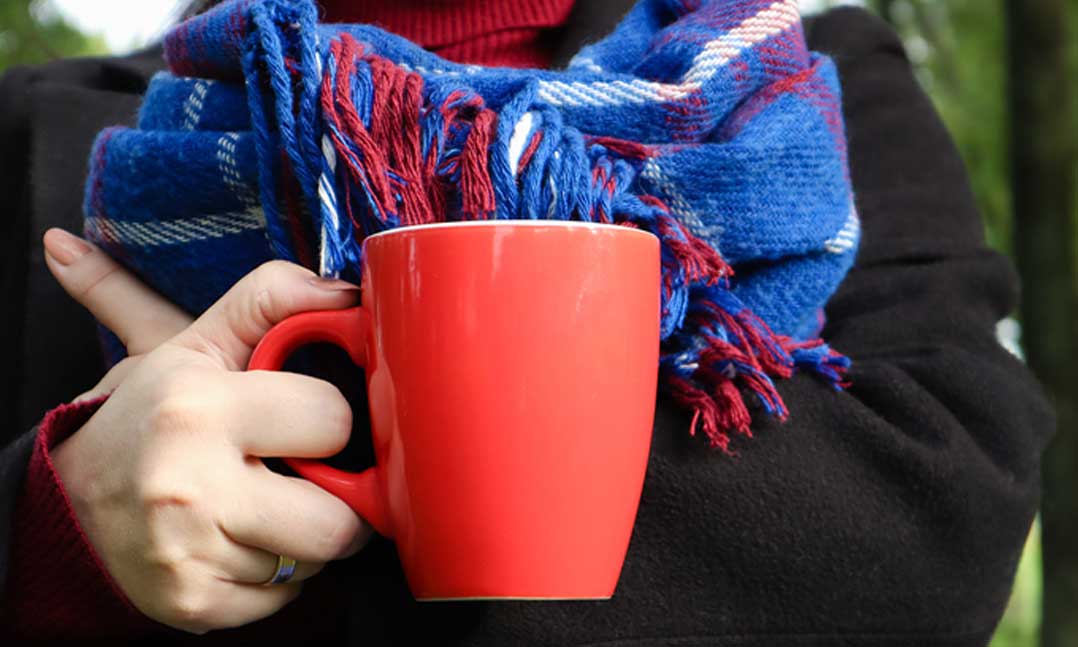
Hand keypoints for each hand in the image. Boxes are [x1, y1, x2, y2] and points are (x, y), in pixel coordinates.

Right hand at [43, 228, 372, 633]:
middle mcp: (189, 486)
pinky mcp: (191, 605)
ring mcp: (188, 555)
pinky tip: (236, 543)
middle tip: (297, 474)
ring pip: (314, 560)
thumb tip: (346, 291)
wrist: (65, 501)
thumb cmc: (146, 416)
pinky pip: (284, 600)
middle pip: (339, 521)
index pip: (334, 419)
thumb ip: (269, 301)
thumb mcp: (195, 344)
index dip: (326, 419)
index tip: (300, 420)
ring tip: (258, 506)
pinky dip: (272, 577)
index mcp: (197, 407)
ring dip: (301, 537)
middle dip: (331, 496)